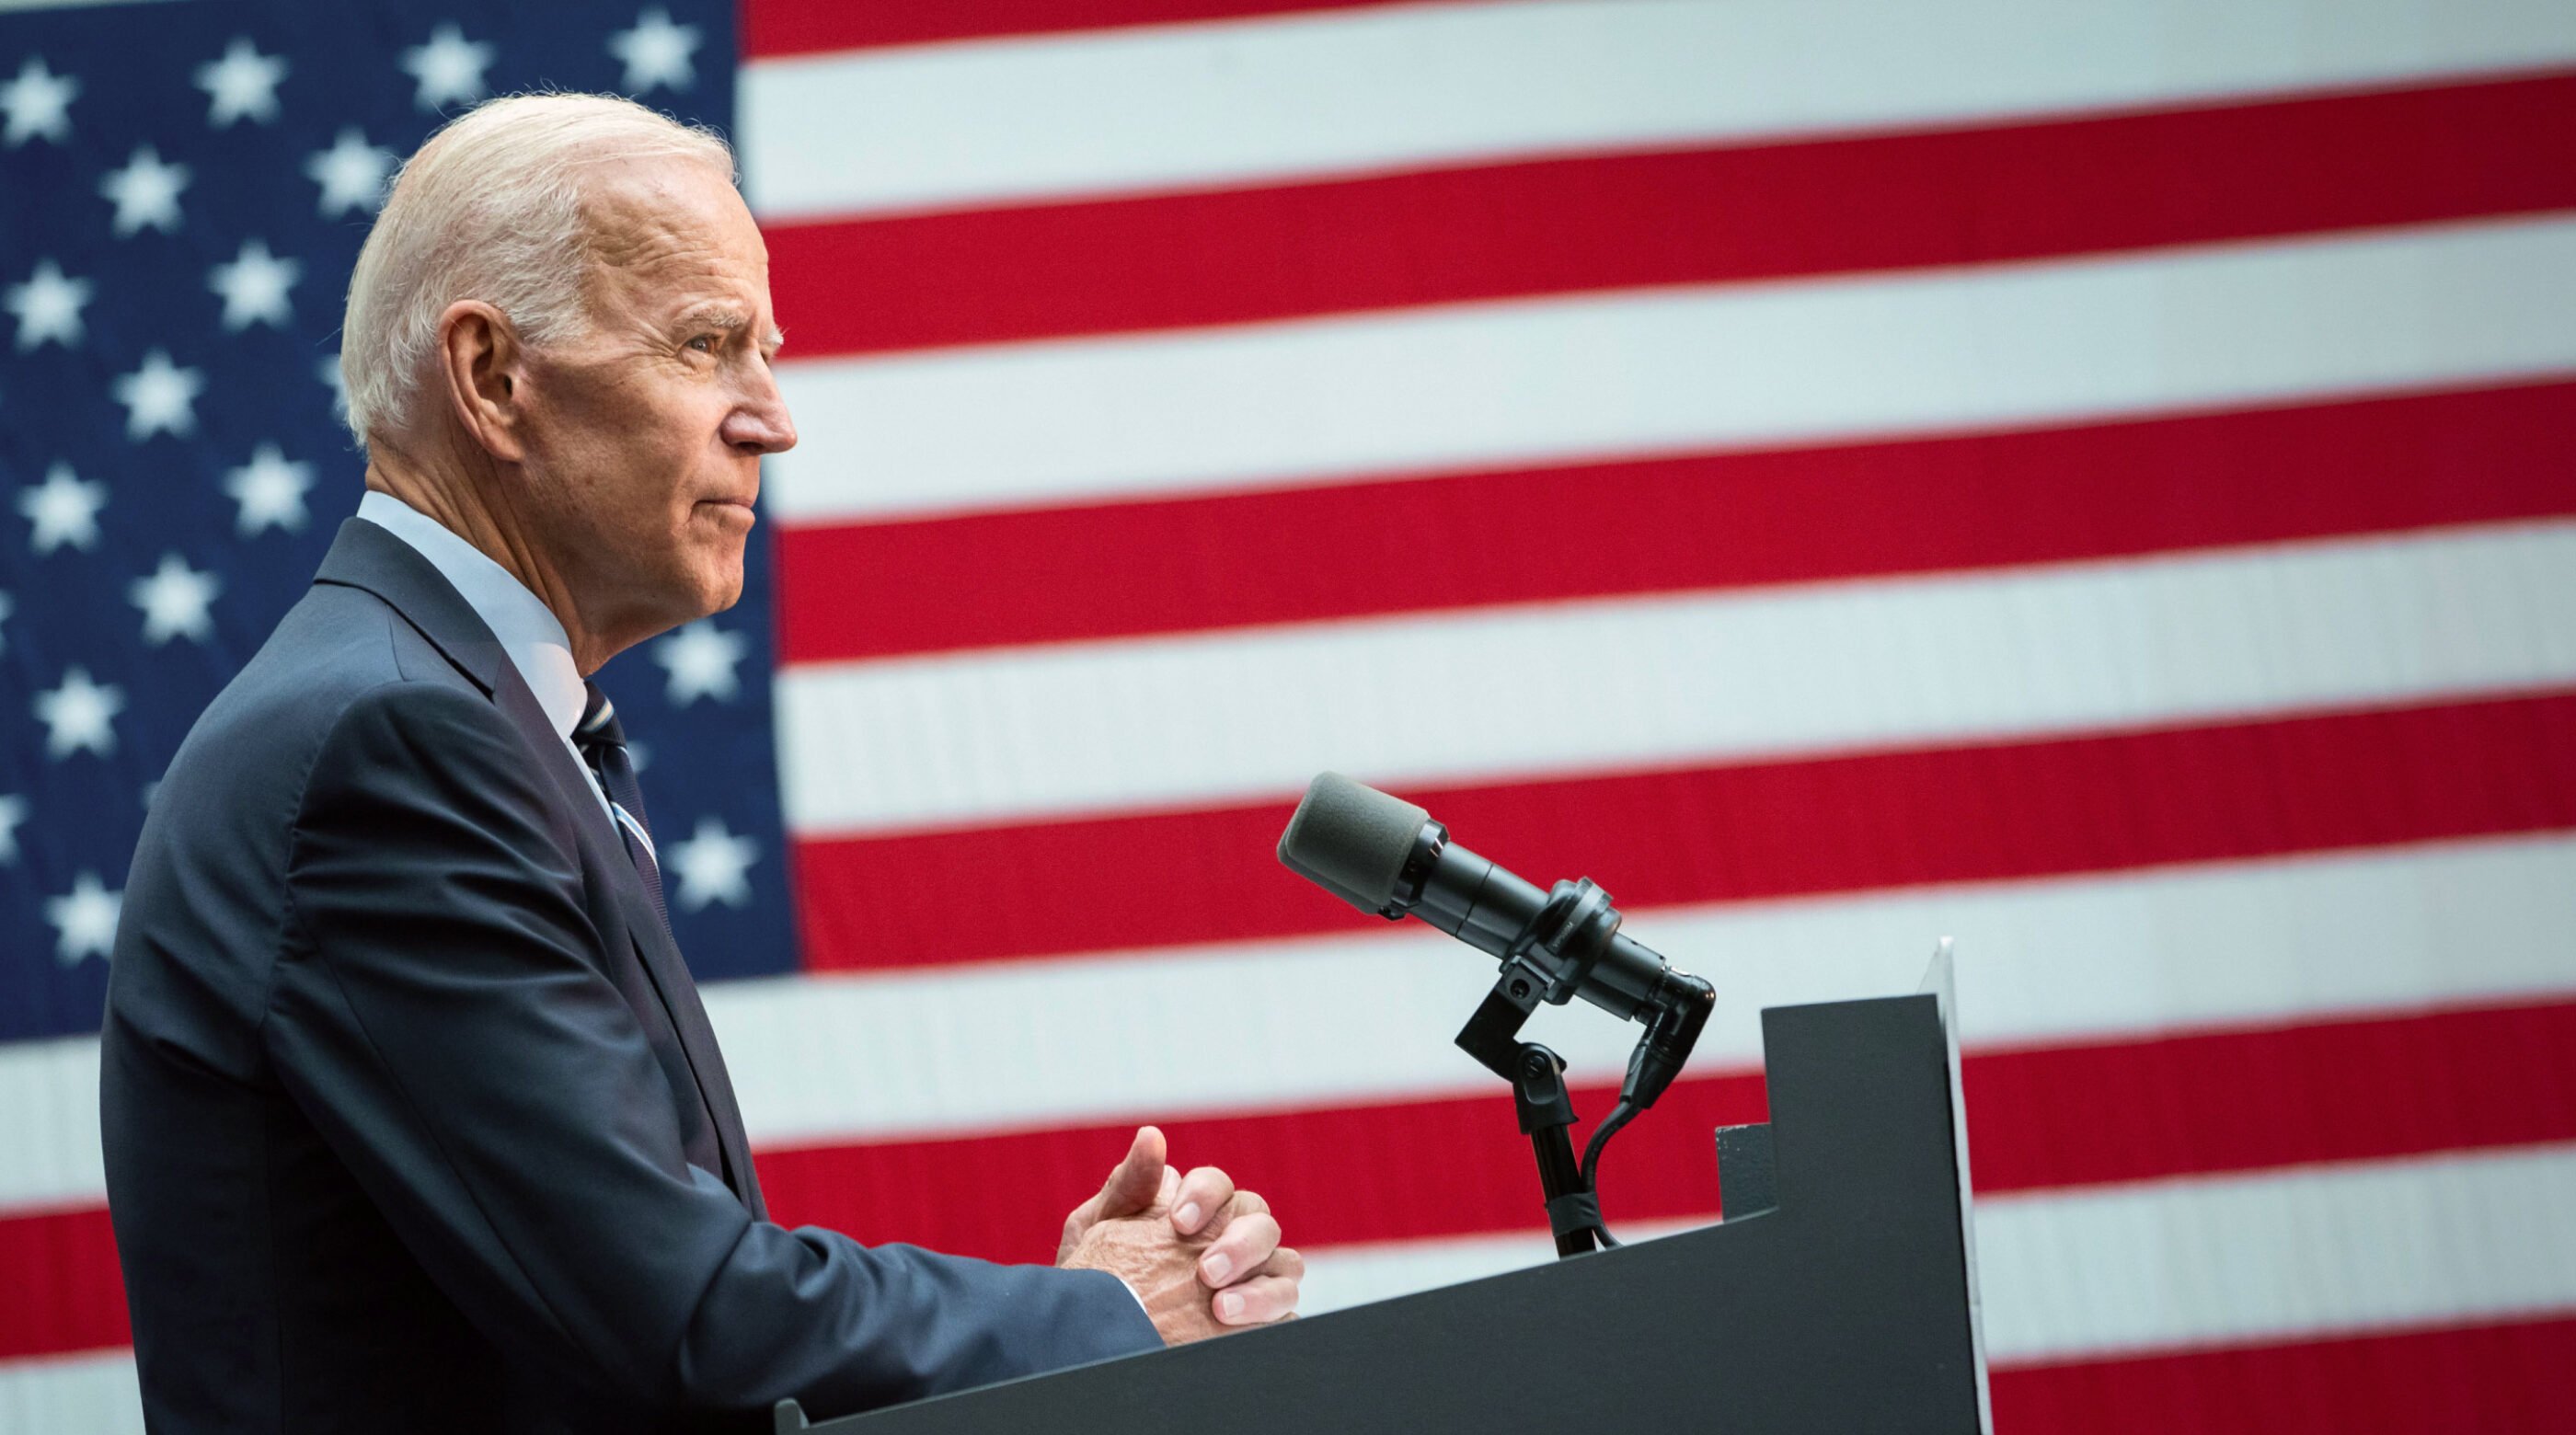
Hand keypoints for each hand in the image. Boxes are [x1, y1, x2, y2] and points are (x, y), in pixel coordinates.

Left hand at [1056, 1126, 1302, 1343]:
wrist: (1091, 1334)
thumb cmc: (1095, 1275)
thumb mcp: (1098, 1227)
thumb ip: (1128, 1184)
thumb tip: (1151, 1136)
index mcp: (1200, 1208)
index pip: (1219, 1186)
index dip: (1205, 1196)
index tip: (1179, 1223)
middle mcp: (1235, 1238)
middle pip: (1261, 1221)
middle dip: (1239, 1243)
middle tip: (1206, 1272)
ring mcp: (1255, 1279)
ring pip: (1287, 1265)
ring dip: (1261, 1286)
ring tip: (1222, 1307)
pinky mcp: (1264, 1321)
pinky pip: (1287, 1314)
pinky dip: (1270, 1317)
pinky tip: (1235, 1327)